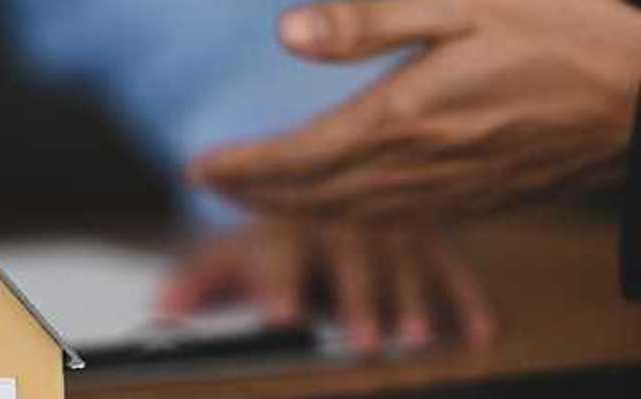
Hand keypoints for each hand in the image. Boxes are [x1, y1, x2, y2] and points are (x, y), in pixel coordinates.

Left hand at [159, 220, 494, 354]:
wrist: (325, 174)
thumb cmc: (274, 231)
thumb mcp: (232, 249)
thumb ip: (198, 279)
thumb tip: (160, 307)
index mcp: (288, 224)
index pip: (281, 256)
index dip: (279, 288)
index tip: (279, 319)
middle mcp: (342, 225)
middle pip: (350, 265)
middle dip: (356, 302)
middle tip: (362, 341)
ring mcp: (390, 233)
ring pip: (405, 266)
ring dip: (413, 302)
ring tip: (414, 338)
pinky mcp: (430, 244)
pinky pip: (455, 270)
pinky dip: (469, 300)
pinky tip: (482, 334)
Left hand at [189, 0, 640, 218]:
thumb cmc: (562, 33)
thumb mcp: (462, 1)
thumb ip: (368, 21)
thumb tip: (288, 34)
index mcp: (404, 118)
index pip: (297, 157)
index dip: (241, 168)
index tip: (198, 168)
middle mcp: (417, 168)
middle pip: (310, 195)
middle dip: (252, 194)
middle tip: (208, 187)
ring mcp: (445, 193)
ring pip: (345, 216)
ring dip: (290, 211)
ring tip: (251, 202)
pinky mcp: (472, 201)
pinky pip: (389, 224)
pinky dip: (342, 221)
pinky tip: (330, 210)